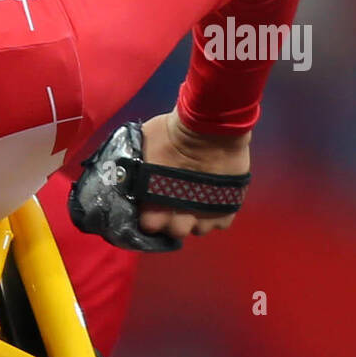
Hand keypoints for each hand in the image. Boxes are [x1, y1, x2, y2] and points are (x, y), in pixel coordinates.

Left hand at [138, 108, 250, 240]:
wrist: (210, 124)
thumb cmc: (170, 132)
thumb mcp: (142, 147)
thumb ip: (137, 166)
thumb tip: (127, 170)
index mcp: (155, 203)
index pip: (149, 226)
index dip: (150, 218)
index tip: (151, 207)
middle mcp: (181, 215)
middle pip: (176, 232)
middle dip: (173, 221)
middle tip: (174, 205)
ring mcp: (207, 213)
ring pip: (199, 229)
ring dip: (196, 218)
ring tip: (194, 202)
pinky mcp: (229, 206)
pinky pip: (221, 222)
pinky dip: (216, 214)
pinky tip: (212, 199)